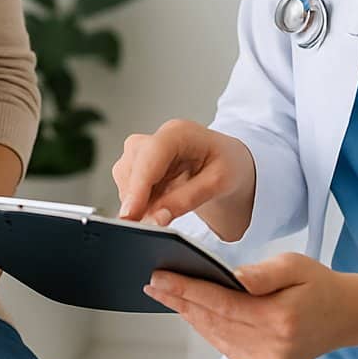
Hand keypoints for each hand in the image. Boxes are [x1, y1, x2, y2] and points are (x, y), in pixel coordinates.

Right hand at [112, 119, 256, 240]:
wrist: (231, 164)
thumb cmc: (230, 166)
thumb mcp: (218, 184)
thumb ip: (186, 200)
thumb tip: (156, 218)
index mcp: (180, 133)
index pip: (149, 156)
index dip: (137, 187)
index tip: (130, 215)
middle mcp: (158, 137)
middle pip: (131, 167)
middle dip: (136, 199)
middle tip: (151, 225)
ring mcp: (147, 149)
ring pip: (125, 177)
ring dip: (138, 202)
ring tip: (165, 212)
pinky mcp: (141, 164)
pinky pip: (129, 186)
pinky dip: (140, 202)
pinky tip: (159, 207)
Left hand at [144, 254, 357, 358]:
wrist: (344, 317)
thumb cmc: (318, 286)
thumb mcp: (295, 264)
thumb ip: (263, 273)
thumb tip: (231, 278)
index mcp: (281, 319)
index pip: (222, 304)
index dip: (187, 289)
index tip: (160, 277)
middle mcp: (272, 348)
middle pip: (213, 321)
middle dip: (180, 300)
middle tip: (154, 282)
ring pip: (215, 336)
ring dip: (190, 314)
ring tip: (167, 293)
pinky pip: (225, 346)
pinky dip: (208, 328)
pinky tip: (194, 311)